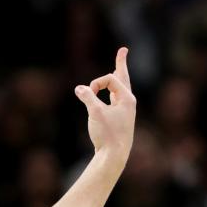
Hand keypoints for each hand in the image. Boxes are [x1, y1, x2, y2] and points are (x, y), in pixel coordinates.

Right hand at [74, 47, 135, 170]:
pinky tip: (111, 96)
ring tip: (118, 69)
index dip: (97, 83)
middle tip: (123, 50)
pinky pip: (115, 101)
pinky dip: (112, 94)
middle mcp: (128, 102)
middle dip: (120, 64)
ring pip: (120, 90)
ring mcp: (125, 112)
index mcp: (127, 98)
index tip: (87, 94)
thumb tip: (79, 88)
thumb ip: (87, 98)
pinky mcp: (119, 121)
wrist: (114, 156)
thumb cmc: (107, 134)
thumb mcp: (95, 113)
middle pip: (123, 78)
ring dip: (117, 79)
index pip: (111, 79)